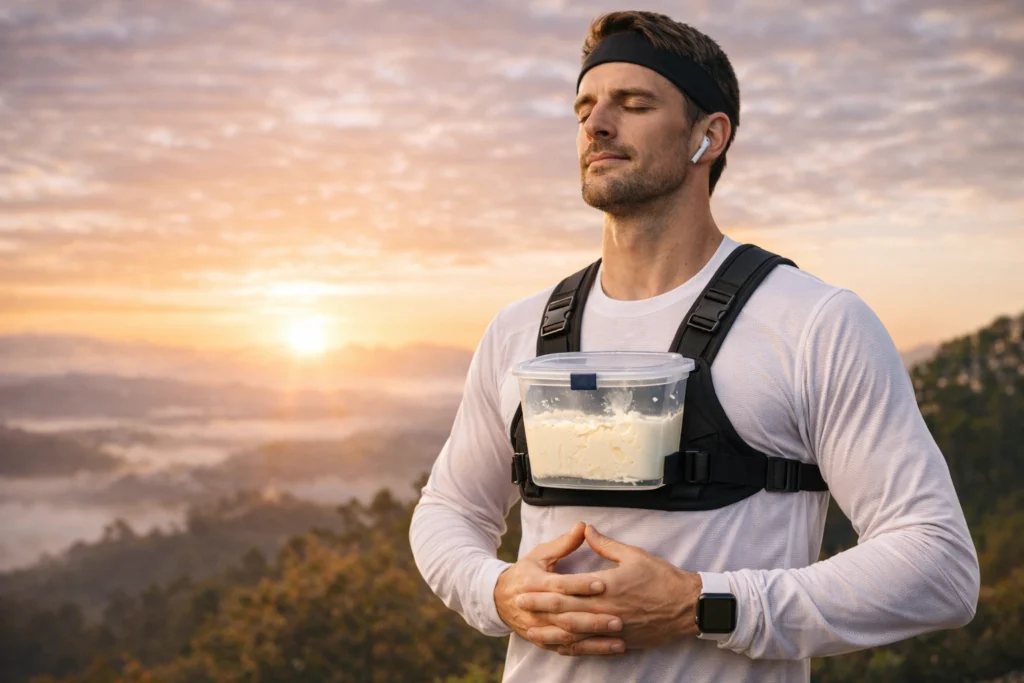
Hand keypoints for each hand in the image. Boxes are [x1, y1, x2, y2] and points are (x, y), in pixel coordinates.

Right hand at [494, 521, 626, 654]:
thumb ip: (563, 543)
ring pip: (567, 636)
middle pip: (565, 615)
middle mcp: (535, 608)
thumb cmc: (525, 572)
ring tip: (619, 638)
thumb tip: (583, 526)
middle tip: (618, 619)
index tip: (603, 583)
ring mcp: (538, 627)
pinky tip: (608, 649)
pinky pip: (567, 648)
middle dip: (592, 618)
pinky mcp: (543, 641)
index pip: (560, 585)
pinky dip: (588, 650)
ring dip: (594, 639)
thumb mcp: (540, 555)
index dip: (580, 585)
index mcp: (534, 583)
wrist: (498, 599)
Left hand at [515, 524, 701, 655]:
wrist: (688, 607)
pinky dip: (574, 648)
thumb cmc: (662, 578)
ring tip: (532, 632)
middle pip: (566, 611)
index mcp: (608, 585)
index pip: (569, 588)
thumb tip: (586, 529)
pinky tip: (561, 648)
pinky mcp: (621, 641)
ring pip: (577, 634)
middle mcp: (607, 609)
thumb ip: (605, 544)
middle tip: (519, 607)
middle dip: (541, 609)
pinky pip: (592, 648)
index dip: (544, 588)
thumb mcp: (633, 554)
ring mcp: (614, 629)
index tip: (525, 586)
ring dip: (552, 633)